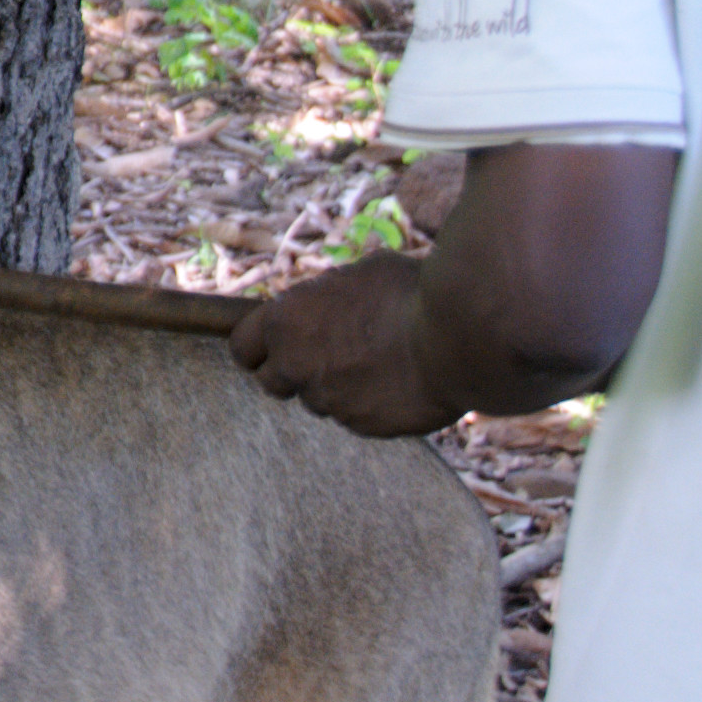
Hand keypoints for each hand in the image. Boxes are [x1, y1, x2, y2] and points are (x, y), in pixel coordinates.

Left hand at [229, 252, 459, 435]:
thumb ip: (328, 296)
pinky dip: (369, 404)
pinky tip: (399, 382)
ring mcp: (329, 400)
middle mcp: (297, 364)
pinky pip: (356, 417)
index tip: (272, 346)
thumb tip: (325, 299)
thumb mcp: (361, 275)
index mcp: (287, 319)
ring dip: (337, 387)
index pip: (241, 347)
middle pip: (271, 382)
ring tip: (378, 361)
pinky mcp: (361, 426)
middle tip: (324, 356)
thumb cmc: (412, 292)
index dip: (257, 347)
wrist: (459, 336)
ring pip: (319, 400)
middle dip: (292, 372)